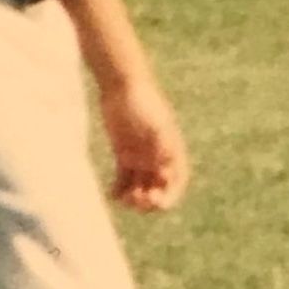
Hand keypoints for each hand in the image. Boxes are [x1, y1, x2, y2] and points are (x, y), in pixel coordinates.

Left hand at [99, 79, 188, 211]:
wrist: (122, 86)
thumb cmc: (144, 102)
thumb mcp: (156, 124)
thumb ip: (163, 145)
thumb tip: (167, 169)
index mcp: (171, 152)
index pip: (176, 182)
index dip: (170, 196)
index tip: (157, 202)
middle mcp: (158, 158)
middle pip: (158, 189)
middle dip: (150, 200)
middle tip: (138, 200)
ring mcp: (141, 158)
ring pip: (140, 187)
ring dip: (135, 198)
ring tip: (125, 199)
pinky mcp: (124, 155)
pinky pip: (123, 179)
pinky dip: (119, 190)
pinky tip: (113, 195)